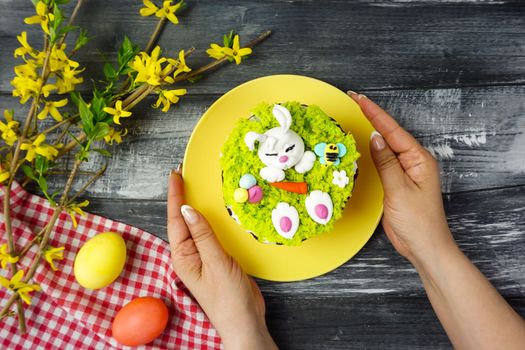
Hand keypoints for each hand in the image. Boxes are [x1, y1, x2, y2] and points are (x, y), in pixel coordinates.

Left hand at [167, 169, 276, 349]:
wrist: (245, 321)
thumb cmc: (228, 297)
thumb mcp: (216, 262)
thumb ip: (202, 234)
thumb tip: (187, 208)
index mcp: (183, 256)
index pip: (177, 219)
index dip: (176, 195)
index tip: (175, 174)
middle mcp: (189, 254)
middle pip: (183, 220)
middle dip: (182, 196)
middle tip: (183, 173)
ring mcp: (202, 256)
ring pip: (197, 225)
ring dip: (196, 206)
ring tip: (195, 185)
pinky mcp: (216, 258)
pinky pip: (210, 233)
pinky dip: (210, 219)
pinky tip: (214, 210)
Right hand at [348, 92, 454, 265]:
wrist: (424, 247)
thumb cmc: (418, 222)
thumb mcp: (399, 190)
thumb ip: (387, 163)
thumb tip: (376, 139)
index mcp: (419, 160)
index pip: (393, 131)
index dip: (375, 114)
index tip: (359, 99)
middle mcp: (413, 162)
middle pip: (390, 134)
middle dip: (372, 116)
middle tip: (355, 100)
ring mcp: (405, 171)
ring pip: (386, 146)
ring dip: (372, 130)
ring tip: (358, 114)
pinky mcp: (398, 182)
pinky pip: (384, 160)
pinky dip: (372, 150)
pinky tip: (364, 144)